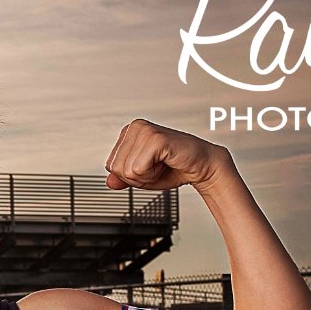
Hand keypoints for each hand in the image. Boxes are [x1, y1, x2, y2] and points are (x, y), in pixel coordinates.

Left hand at [104, 119, 230, 194]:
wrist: (201, 167)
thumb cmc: (173, 168)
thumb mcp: (141, 177)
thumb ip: (123, 178)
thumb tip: (109, 182)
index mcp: (129, 133)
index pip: (110, 166)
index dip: (130, 176)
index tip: (149, 167)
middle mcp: (135, 127)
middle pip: (116, 169)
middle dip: (136, 177)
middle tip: (157, 167)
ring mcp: (144, 130)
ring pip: (127, 171)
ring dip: (146, 176)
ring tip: (162, 164)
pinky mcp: (155, 138)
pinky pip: (138, 170)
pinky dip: (152, 175)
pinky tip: (166, 162)